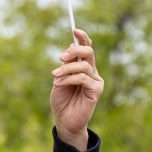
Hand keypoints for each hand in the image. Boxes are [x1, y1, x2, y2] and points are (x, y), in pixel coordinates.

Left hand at [51, 29, 102, 150]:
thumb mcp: (60, 78)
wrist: (64, 121)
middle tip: (60, 57)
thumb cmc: (62, 100)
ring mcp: (96, 81)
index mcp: (84, 67)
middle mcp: (92, 72)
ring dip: (66, 69)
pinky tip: (58, 83)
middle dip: (74, 51)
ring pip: (83, 66)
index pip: (87, 48)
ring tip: (54, 76)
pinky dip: (68, 78)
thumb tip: (71, 47)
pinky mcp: (96, 91)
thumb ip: (66, 65)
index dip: (83, 38)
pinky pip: (83, 78)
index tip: (75, 30)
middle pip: (88, 52)